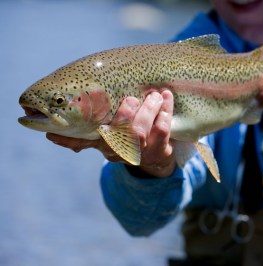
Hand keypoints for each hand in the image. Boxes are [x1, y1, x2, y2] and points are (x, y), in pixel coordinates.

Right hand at [47, 90, 175, 176]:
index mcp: (101, 141)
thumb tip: (53, 131)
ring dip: (148, 110)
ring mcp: (138, 153)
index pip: (80, 140)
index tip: (51, 132)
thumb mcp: (110, 129)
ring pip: (138, 133)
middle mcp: (116, 151)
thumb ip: (91, 124)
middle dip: (125, 113)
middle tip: (132, 99)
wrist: (158, 154)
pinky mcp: (157, 151)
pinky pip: (161, 131)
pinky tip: (166, 99)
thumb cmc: (130, 133)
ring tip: (155, 95)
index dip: (66, 138)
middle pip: (116, 134)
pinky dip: (165, 112)